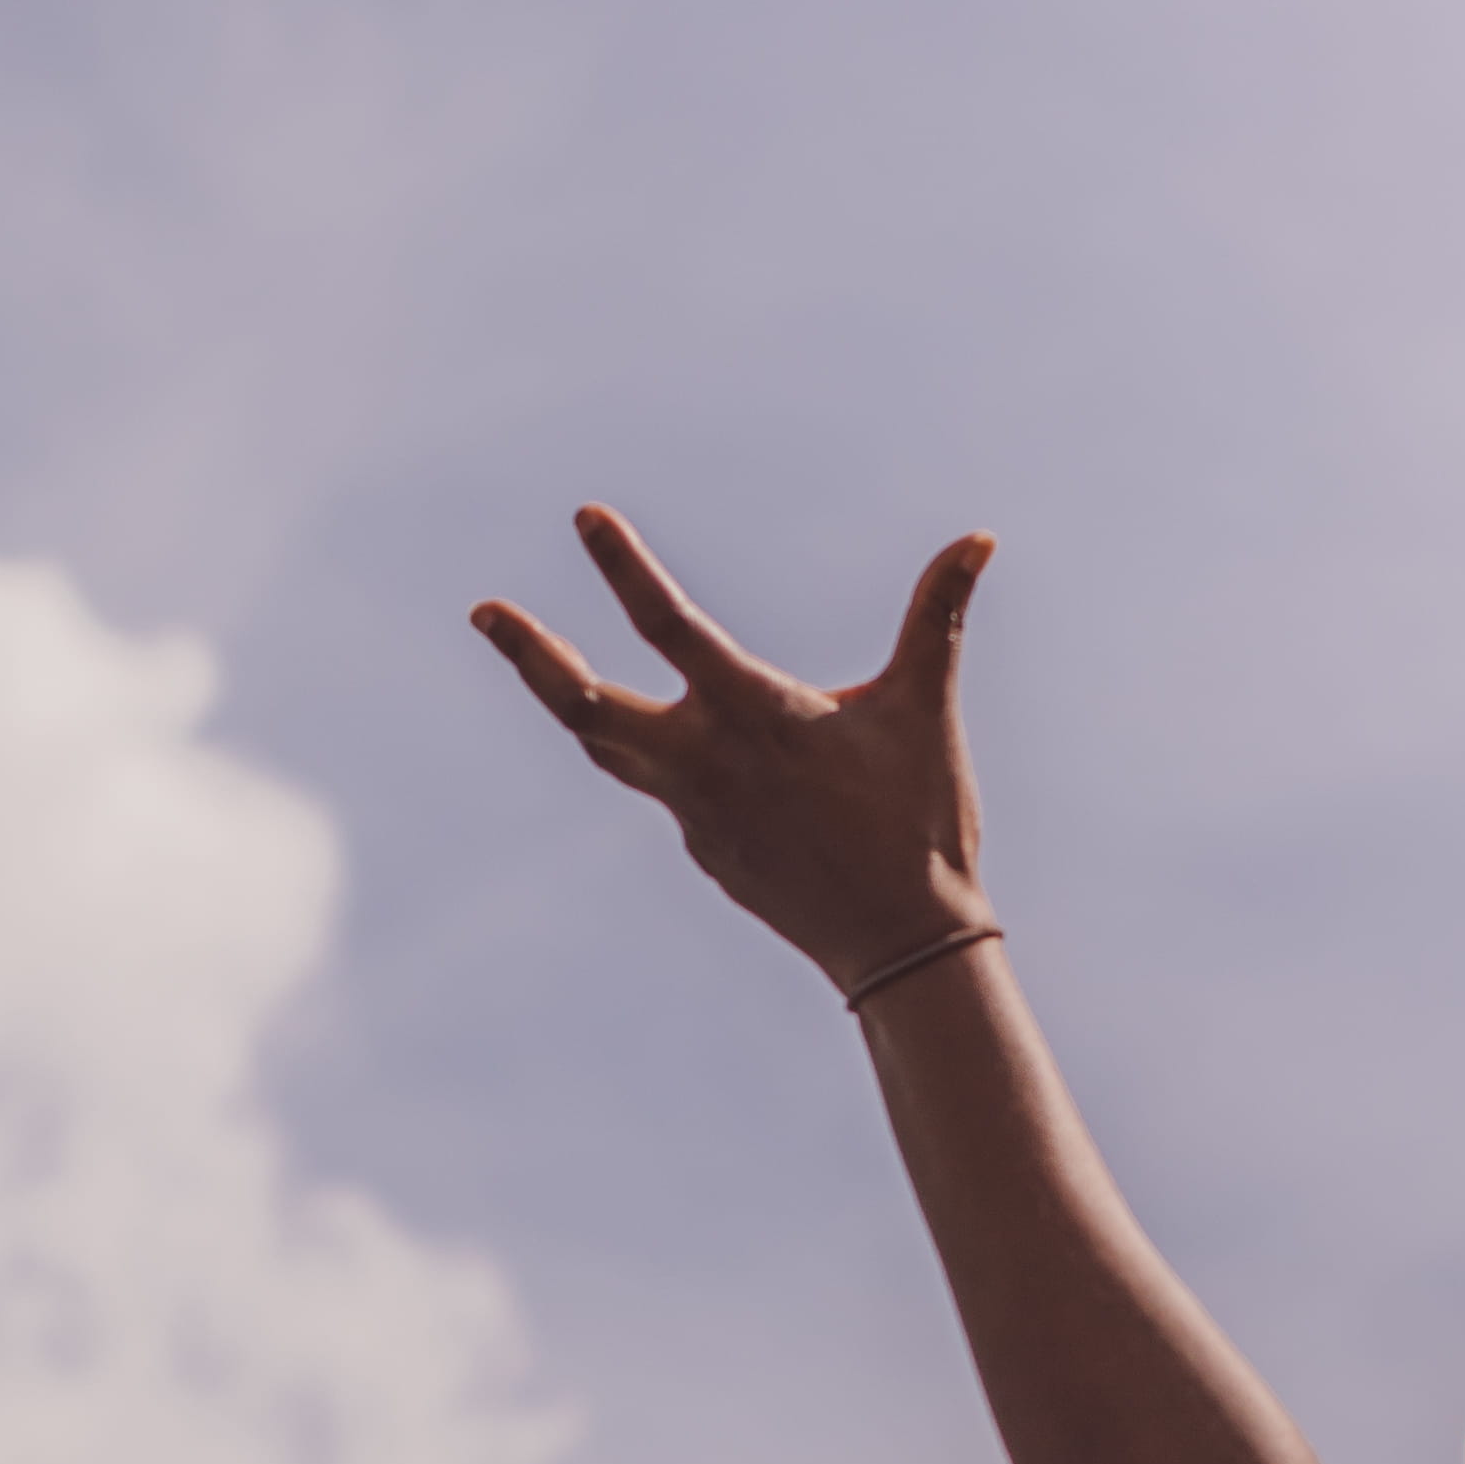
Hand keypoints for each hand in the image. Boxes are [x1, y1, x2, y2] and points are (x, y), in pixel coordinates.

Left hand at [475, 507, 998, 994]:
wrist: (902, 945)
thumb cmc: (920, 819)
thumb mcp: (925, 708)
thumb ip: (938, 616)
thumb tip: (979, 538)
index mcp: (753, 714)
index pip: (670, 624)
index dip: (623, 566)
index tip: (585, 518)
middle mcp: (704, 763)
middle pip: (586, 706)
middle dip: (531, 656)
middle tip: (485, 611)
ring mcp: (693, 814)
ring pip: (610, 748)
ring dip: (575, 700)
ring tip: (545, 662)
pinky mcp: (703, 851)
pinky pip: (667, 790)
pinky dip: (661, 757)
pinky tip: (692, 751)